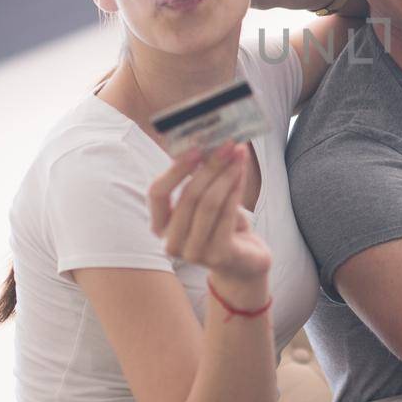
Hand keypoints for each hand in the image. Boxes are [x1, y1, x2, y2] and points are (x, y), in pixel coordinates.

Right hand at [146, 141, 271, 289]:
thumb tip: (206, 139)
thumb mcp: (207, 199)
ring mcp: (193, 253)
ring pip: (208, 204)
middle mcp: (170, 242)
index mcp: (160, 226)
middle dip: (210, 166)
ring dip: (226, 175)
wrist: (245, 261)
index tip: (196, 148)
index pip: (156, 193)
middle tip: (228, 145)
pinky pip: (226, 216)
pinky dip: (235, 190)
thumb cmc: (221, 225)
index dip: (175, 169)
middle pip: (188, 196)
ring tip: (239, 155)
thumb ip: (200, 176)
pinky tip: (242, 174)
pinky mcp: (217, 256)